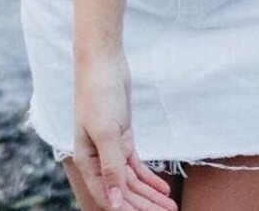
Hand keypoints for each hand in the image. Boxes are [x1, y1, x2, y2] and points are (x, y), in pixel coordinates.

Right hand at [74, 54, 177, 209]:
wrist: (103, 62)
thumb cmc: (98, 94)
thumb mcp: (105, 132)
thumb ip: (111, 168)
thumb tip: (115, 202)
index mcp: (87, 161)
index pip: (108, 196)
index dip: (126, 210)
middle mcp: (98, 159)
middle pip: (123, 191)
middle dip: (144, 206)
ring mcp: (111, 148)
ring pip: (132, 180)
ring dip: (150, 194)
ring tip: (170, 207)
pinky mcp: (123, 137)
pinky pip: (136, 165)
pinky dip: (149, 177)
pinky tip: (163, 188)